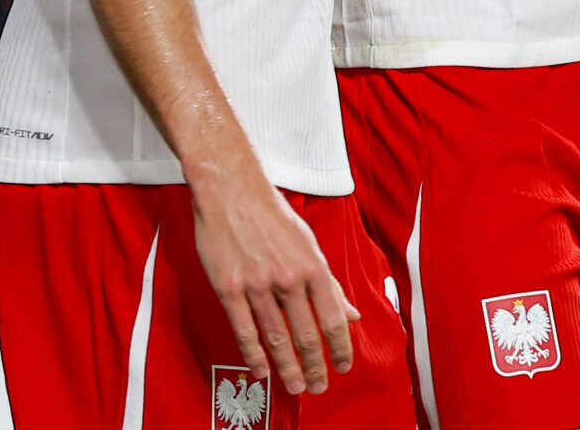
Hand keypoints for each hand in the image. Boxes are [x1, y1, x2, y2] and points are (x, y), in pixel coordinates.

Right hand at [190, 159, 359, 395]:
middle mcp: (289, 278)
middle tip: (318, 387)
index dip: (340, 347)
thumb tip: (351, 313)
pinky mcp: (229, 288)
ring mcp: (257, 285)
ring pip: (276, 336)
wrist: (232, 191)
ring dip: (287, 367)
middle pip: (306, 333)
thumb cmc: (273, 215)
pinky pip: (244, 329)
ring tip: (296, 387)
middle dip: (315, 365)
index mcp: (313, 266)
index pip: (333, 317)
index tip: (343, 367)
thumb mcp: (309, 244)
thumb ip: (329, 283)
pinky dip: (254, 354)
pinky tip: (261, 370)